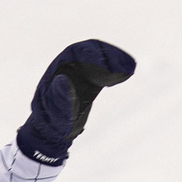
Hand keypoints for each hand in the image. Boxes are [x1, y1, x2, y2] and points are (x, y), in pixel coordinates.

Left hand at [15, 40, 136, 164]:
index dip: (95, 55)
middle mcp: (71, 65)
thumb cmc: (51, 120)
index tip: (110, 65)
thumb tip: (64, 79)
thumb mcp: (55, 111)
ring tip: (129, 69)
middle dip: (110, 56)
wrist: (53, 129)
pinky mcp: (91, 81)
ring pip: (101, 60)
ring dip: (116, 62)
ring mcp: (82, 72)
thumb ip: (60, 97)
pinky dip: (116, 72)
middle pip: (93, 52)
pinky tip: (126, 75)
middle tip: (126, 66)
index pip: (78, 52)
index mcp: (60, 67)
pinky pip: (105, 72)